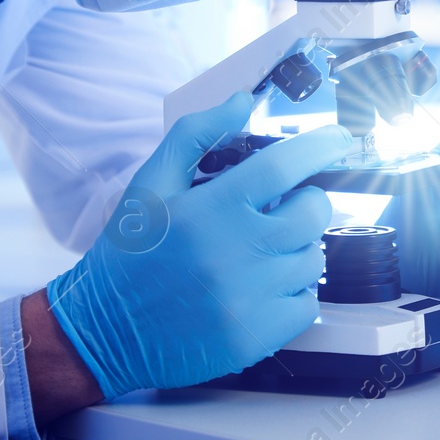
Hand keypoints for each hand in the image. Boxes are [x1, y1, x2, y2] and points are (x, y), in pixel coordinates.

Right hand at [46, 93, 348, 398]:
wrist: (102, 333)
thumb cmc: (130, 254)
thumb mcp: (150, 186)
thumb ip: (195, 136)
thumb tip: (240, 102)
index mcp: (209, 211)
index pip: (284, 167)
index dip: (320, 147)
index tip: (338, 139)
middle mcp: (235, 253)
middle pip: (313, 213)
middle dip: (305, 204)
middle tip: (280, 211)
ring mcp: (250, 298)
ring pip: (313, 258)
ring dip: (296, 250)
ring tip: (259, 254)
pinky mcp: (257, 336)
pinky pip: (308, 303)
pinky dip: (293, 293)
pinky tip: (260, 288)